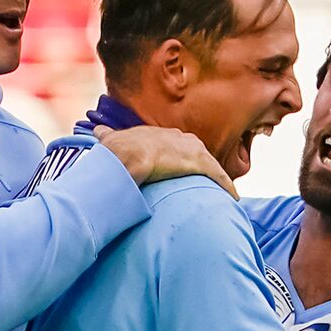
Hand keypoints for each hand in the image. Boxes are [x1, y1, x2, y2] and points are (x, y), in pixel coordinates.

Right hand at [93, 124, 234, 192]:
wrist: (126, 156)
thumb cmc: (117, 150)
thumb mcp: (111, 140)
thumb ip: (107, 136)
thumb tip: (97, 132)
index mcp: (161, 134)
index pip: (178, 145)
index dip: (180, 158)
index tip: (183, 168)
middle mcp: (180, 137)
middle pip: (197, 153)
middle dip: (201, 167)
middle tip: (204, 182)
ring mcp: (192, 149)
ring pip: (211, 166)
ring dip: (218, 179)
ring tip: (223, 193)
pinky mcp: (200, 163)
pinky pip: (219, 176)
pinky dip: (227, 186)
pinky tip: (233, 198)